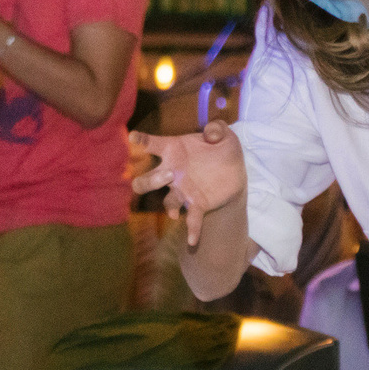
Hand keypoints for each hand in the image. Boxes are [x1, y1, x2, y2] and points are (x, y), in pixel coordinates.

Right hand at [130, 121, 245, 246]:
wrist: (236, 172)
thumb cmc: (223, 148)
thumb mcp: (225, 134)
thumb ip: (218, 128)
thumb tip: (210, 134)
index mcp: (174, 150)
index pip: (150, 144)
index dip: (139, 140)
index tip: (132, 138)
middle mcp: (172, 172)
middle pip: (146, 180)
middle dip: (150, 181)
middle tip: (168, 175)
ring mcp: (182, 190)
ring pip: (166, 201)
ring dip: (170, 205)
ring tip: (177, 212)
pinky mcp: (197, 204)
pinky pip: (192, 219)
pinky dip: (192, 230)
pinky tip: (194, 241)